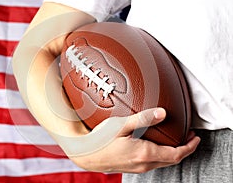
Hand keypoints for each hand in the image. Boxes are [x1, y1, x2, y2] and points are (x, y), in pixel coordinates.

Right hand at [69, 108, 200, 172]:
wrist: (86, 153)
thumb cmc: (101, 139)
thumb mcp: (121, 125)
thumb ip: (143, 119)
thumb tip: (162, 113)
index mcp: (145, 154)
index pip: (176, 154)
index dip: (189, 147)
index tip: (195, 138)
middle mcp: (144, 164)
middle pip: (172, 160)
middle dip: (184, 149)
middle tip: (189, 137)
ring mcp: (138, 167)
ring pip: (163, 162)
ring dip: (173, 153)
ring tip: (176, 140)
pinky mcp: (132, 167)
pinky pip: (153, 163)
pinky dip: (162, 155)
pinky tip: (157, 146)